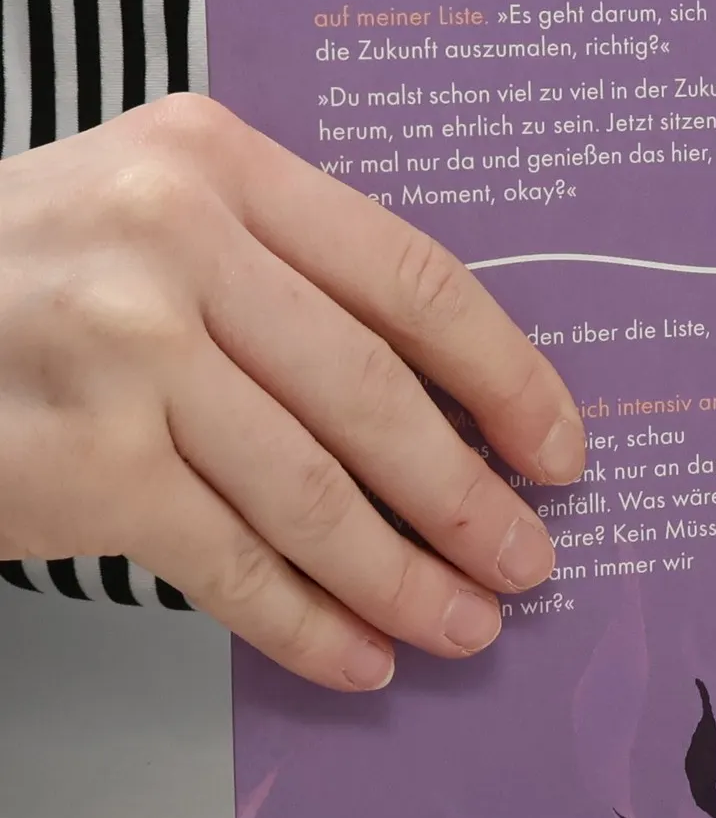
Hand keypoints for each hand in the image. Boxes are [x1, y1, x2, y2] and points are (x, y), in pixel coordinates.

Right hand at [0, 96, 585, 690]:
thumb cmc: (23, 274)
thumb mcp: (155, 215)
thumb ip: (288, 275)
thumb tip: (455, 407)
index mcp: (219, 162)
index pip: (412, 277)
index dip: (506, 375)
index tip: (559, 448)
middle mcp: (175, 240)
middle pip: (377, 395)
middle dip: (470, 496)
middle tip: (530, 561)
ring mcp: (123, 352)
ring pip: (314, 492)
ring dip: (406, 576)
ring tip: (469, 624)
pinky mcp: (83, 463)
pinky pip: (232, 561)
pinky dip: (308, 621)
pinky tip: (360, 656)